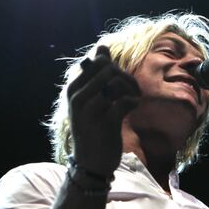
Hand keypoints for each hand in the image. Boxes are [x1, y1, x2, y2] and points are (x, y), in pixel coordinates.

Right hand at [67, 46, 140, 176]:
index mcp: (73, 89)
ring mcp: (90, 110)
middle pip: (109, 69)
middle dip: (126, 78)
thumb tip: (103, 46)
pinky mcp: (104, 123)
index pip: (98, 62)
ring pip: (117, 83)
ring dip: (132, 90)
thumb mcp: (92, 99)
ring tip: (135, 99)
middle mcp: (77, 97)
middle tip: (134, 92)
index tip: (124, 83)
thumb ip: (97, 73)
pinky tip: (133, 108)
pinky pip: (125, 101)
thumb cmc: (94, 128)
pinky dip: (134, 102)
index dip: (116, 68)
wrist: (92, 163)